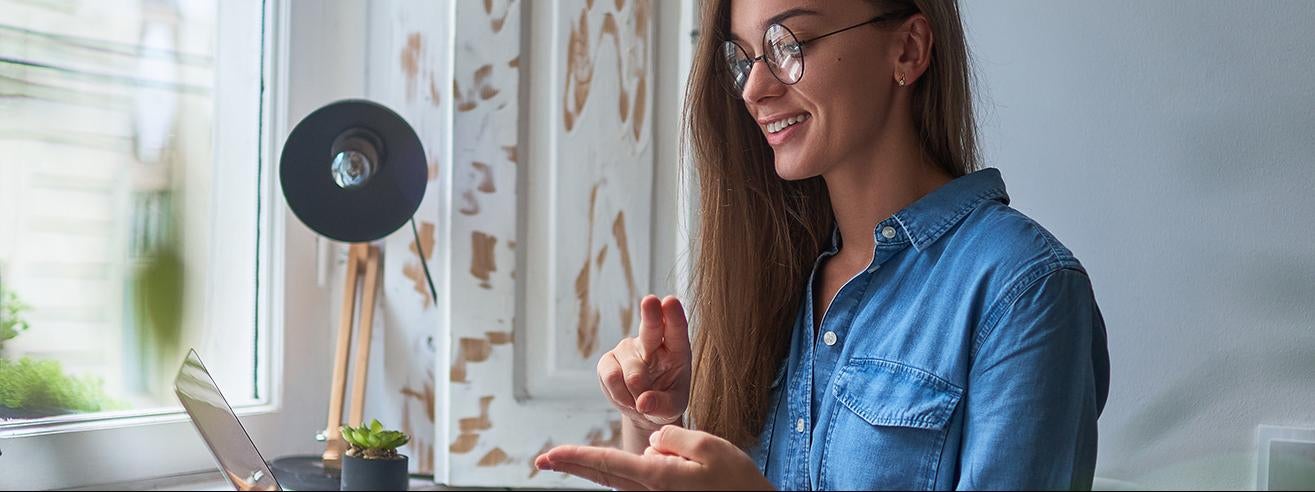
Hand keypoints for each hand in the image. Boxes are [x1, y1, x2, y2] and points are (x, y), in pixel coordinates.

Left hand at [535, 425, 773, 490]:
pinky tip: (639, 469)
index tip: (548, 455)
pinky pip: (641, 485)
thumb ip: (673, 437)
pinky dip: (632, 473)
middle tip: (542, 460)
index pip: (607, 463)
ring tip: (616, 462)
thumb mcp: (709, 446)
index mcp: (657, 477)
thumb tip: (653, 443)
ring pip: (624, 480)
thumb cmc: (737, 482)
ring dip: (611, 467)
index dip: (574, 457)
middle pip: (603, 476)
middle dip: (573, 465)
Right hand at [598, 295, 690, 428]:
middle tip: (650, 300)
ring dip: (636, 393)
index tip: (670, 302)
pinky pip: (612, 378)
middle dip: (650, 314)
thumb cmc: (665, 402)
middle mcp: (652, 342)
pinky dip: (620, 395)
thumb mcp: (672, 408)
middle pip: (651, 325)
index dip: (673, 315)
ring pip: (631, 370)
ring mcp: (628, 348)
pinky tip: (627, 399)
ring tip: (641, 402)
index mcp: (676, 347)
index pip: (676, 329)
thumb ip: (662, 405)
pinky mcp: (608, 361)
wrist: (643, 408)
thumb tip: (643, 402)